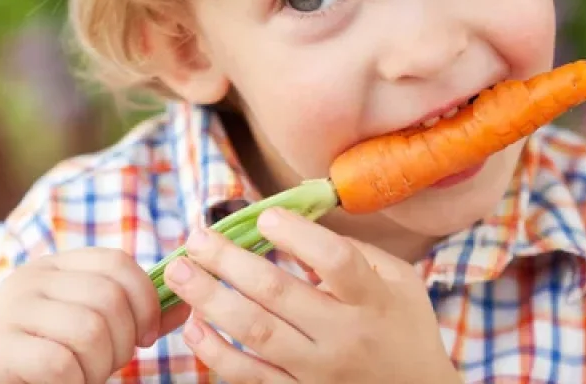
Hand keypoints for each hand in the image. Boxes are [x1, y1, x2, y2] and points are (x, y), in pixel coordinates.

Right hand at [0, 248, 189, 383]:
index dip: (146, 299)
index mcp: (52, 267)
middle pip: (108, 297)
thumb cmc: (48, 368)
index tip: (148, 336)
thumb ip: (135, 318)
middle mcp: (27, 279)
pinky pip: (60, 363)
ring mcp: (7, 311)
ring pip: (89, 329)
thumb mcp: (94, 335)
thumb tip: (187, 305)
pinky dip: (75, 383)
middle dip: (124, 341)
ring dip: (100, 366)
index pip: (116, 262)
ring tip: (85, 377)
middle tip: (111, 365)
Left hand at [162, 208, 458, 382]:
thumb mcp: (400, 283)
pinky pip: (248, 376)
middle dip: (229, 260)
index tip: (264, 216)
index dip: (297, 235)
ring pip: (255, 333)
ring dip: (210, 298)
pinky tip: (193, 324)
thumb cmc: (405, 330)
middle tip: (197, 237)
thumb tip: (300, 221)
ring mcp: (318, 373)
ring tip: (179, 270)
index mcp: (373, 301)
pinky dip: (214, 351)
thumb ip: (355, 251)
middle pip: (278, 294)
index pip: (334, 261)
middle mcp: (345, 338)